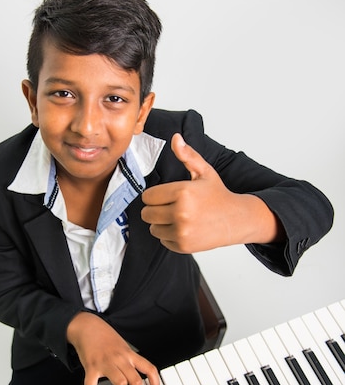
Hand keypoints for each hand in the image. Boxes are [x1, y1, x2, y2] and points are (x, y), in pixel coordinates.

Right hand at [66, 312, 159, 384]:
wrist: (87, 326)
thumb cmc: (104, 335)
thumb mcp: (122, 344)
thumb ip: (128, 358)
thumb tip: (133, 374)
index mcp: (129, 354)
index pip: (149, 369)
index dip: (154, 383)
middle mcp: (119, 359)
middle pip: (136, 381)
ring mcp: (105, 363)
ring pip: (120, 383)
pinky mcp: (91, 367)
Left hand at [141, 133, 281, 252]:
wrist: (236, 220)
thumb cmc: (218, 195)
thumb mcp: (204, 172)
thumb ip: (187, 155)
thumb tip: (175, 138)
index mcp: (183, 192)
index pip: (148, 197)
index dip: (154, 196)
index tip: (165, 196)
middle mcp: (181, 213)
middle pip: (147, 214)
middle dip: (155, 210)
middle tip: (170, 207)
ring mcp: (182, 231)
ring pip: (153, 229)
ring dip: (161, 224)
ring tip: (178, 218)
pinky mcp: (184, 246)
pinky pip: (163, 241)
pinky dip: (170, 236)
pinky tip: (184, 228)